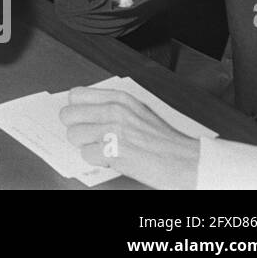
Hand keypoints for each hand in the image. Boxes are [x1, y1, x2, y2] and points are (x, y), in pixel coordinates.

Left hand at [59, 87, 200, 189]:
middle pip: (68, 115)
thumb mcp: (139, 112)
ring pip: (74, 136)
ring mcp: (113, 130)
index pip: (76, 95)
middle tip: (93, 138)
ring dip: (87, 147)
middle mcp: (114, 110)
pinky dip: (97, 161)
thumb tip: (85, 112)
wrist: (188, 162)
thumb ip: (112, 108)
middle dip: (78, 130)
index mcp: (120, 99)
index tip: (83, 119)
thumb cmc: (166, 142)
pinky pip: (86, 155)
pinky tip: (113, 160)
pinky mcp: (113, 151)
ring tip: (106, 150)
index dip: (76, 110)